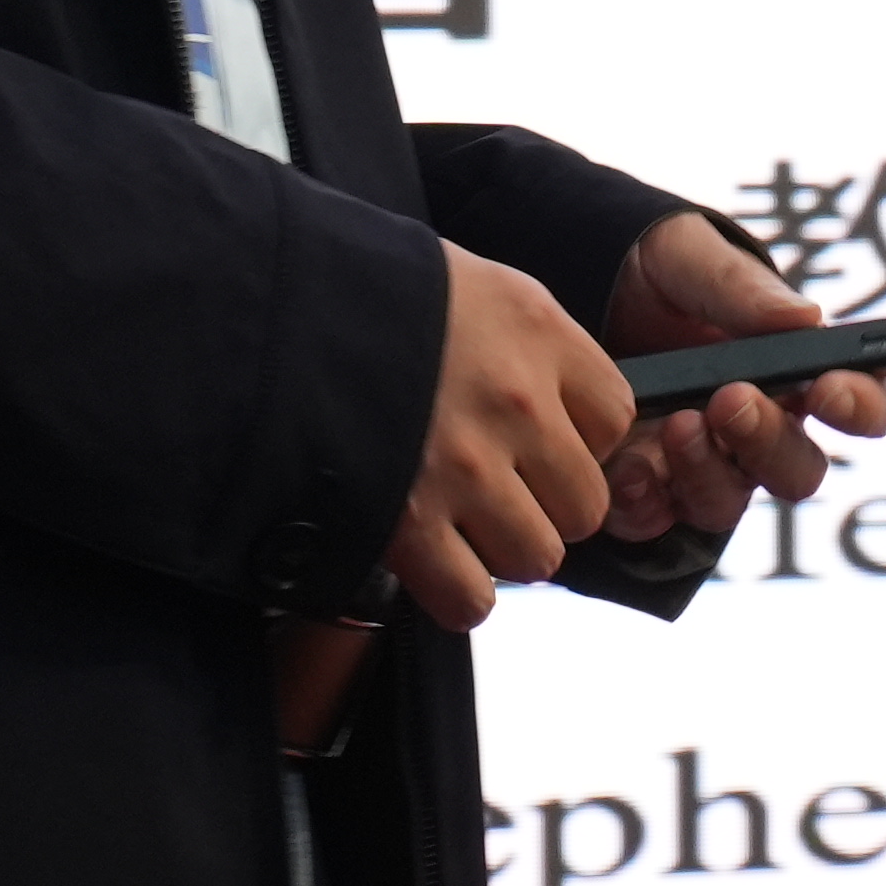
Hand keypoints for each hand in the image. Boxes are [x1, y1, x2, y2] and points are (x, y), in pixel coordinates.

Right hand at [388, 246, 631, 632]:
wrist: (270, 306)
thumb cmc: (366, 291)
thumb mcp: (467, 285)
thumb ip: (522, 341)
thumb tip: (554, 401)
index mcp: (535, 330)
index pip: (614, 417)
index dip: (578, 437)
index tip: (539, 435)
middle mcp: (515, 401)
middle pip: (585, 502)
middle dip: (545, 504)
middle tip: (497, 486)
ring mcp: (464, 466)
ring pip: (538, 556)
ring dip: (502, 549)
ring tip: (459, 520)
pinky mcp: (408, 522)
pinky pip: (472, 600)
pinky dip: (457, 593)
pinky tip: (434, 560)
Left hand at [597, 213, 885, 550]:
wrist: (582, 291)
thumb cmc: (659, 272)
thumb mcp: (692, 258)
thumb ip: (744, 290)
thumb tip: (807, 319)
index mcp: (802, 373)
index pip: (865, 404)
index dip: (861, 407)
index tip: (829, 391)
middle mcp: (763, 432)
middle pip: (798, 471)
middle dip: (768, 443)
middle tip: (730, 400)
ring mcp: (707, 467)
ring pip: (728, 503)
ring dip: (704, 470)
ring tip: (675, 422)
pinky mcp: (649, 490)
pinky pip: (656, 519)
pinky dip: (643, 500)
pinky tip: (628, 468)